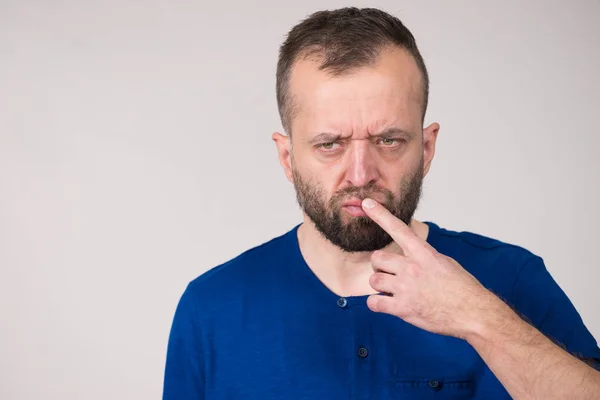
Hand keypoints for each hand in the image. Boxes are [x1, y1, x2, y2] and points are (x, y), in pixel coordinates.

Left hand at [362, 198, 497, 338]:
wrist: (473, 313)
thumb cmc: (463, 289)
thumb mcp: (445, 262)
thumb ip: (424, 257)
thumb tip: (409, 256)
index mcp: (424, 254)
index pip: (398, 229)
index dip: (380, 215)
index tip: (367, 203)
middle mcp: (412, 268)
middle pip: (377, 259)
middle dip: (380, 267)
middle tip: (391, 275)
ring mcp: (406, 288)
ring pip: (373, 280)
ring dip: (380, 286)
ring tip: (394, 292)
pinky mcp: (402, 308)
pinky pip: (374, 302)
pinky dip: (377, 304)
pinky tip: (387, 305)